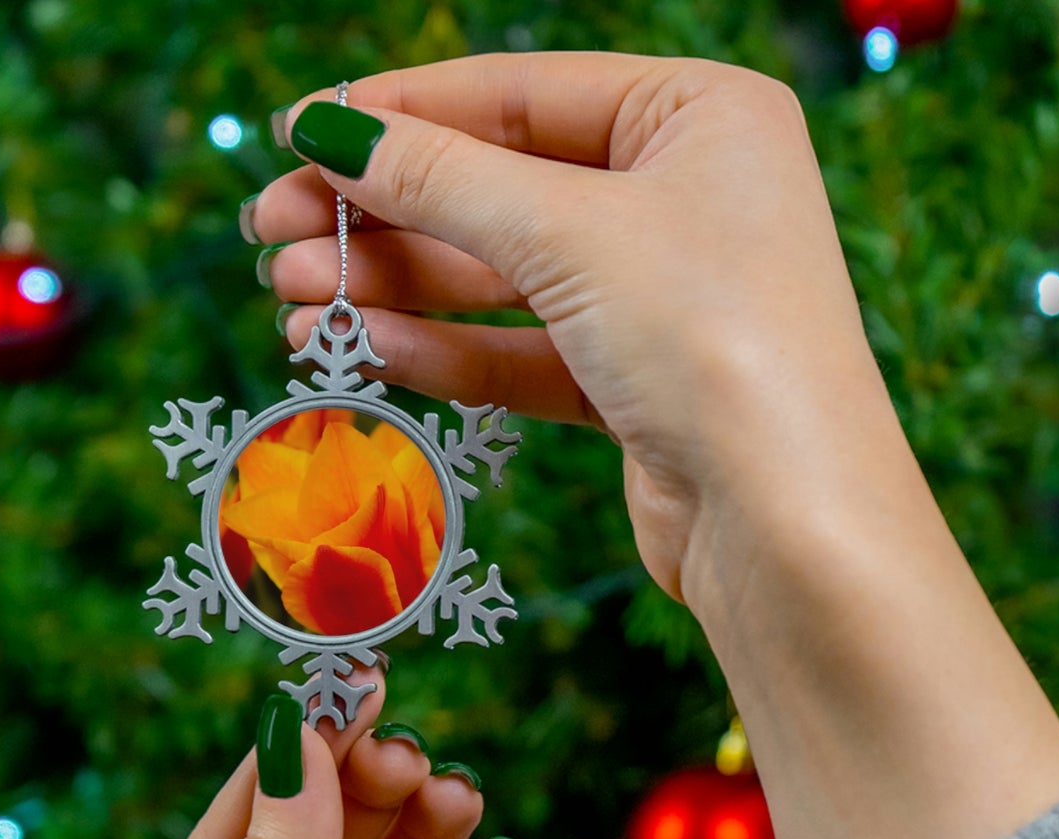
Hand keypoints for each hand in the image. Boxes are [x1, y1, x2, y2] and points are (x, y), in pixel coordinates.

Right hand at [251, 53, 905, 606]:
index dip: (400, 113)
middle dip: (383, 215)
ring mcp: (662, 297)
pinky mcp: (638, 387)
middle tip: (271, 236)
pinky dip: (448, 351)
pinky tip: (367, 351)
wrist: (787, 525)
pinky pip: (525, 353)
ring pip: (504, 279)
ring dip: (398, 289)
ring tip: (293, 303)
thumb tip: (329, 130)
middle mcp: (685, 198)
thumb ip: (441, 179)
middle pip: (501, 188)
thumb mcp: (568, 233)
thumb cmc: (712, 340)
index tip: (295, 133)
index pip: (519, 93)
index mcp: (699, 115)